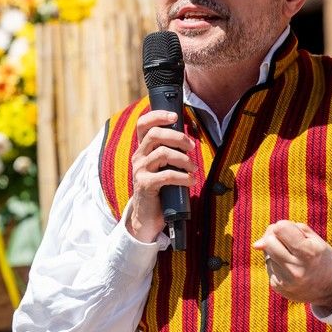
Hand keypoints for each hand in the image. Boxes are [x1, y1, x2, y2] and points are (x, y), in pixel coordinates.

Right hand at [126, 110, 194, 242]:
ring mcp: (140, 171)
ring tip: (193, 168)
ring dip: (183, 159)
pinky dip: (183, 177)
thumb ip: (171, 152)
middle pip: (154, 134)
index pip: (143, 124)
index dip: (157, 115)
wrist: (146, 216)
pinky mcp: (145, 185)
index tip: (175, 115)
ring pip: (162, 153)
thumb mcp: (164, 167)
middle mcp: (138, 157)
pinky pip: (166, 175)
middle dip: (177, 137)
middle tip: (191, 147)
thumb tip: (189, 140)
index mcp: (143, 150)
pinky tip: (191, 181)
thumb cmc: (161, 189)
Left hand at [252, 220, 331, 310]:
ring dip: (276, 252)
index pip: (279, 228)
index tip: (291, 232)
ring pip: (267, 254)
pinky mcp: (278, 287)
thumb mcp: (314, 239)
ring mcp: (286, 280)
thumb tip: (256, 245)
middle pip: (268, 241)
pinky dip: (277, 265)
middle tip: (288, 242)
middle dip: (275, 237)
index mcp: (308, 252)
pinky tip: (291, 270)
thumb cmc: (321, 257)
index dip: (283, 227)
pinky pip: (269, 267)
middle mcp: (296, 268)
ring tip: (293, 259)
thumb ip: (287, 231)